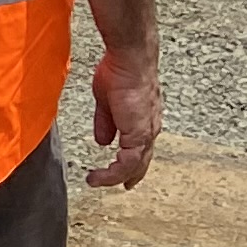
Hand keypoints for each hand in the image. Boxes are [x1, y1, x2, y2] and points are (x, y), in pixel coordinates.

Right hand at [85, 46, 160, 188]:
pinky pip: (128, 161)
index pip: (139, 149)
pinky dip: (114, 171)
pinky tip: (101, 174)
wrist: (129, 61)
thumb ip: (106, 122)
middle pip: (141, 161)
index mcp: (142, 120)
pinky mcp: (138, 134)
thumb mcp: (106, 101)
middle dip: (131, 175)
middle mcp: (149, 129)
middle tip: (121, 185)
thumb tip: (103, 140)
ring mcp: (146, 133)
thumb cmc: (119, 71)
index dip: (131, 163)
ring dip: (116, 176)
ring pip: (135, 165)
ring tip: (98, 180)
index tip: (121, 173)